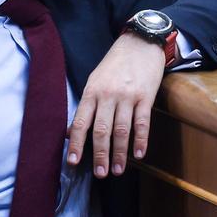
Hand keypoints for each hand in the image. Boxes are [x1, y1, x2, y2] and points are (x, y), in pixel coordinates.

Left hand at [68, 33, 163, 176]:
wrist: (140, 43)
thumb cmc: (115, 64)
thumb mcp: (94, 80)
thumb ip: (85, 106)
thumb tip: (71, 131)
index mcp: (92, 92)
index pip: (80, 122)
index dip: (76, 144)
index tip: (74, 162)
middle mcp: (108, 95)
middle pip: (102, 130)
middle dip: (100, 154)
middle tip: (100, 173)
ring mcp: (128, 96)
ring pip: (122, 130)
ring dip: (120, 153)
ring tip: (118, 170)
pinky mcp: (146, 97)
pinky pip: (142, 122)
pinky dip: (141, 140)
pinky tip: (139, 154)